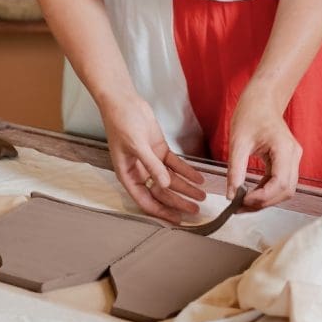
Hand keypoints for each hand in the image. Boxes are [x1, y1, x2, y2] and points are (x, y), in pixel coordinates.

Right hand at [99, 94, 205, 223]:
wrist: (123, 101)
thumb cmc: (121, 122)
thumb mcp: (137, 145)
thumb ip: (152, 165)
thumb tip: (165, 184)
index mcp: (128, 175)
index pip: (146, 200)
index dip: (162, 211)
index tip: (177, 220)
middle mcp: (140, 171)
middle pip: (162, 192)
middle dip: (178, 202)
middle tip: (195, 209)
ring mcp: (151, 160)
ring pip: (171, 179)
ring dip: (186, 187)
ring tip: (201, 195)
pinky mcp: (159, 149)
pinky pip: (175, 164)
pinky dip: (187, 171)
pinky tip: (198, 178)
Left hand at [227, 83, 301, 209]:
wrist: (262, 97)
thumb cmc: (251, 112)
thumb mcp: (238, 141)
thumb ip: (235, 169)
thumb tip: (231, 195)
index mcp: (284, 149)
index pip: (280, 183)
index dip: (262, 197)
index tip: (242, 201)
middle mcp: (294, 155)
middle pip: (286, 190)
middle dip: (264, 202)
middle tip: (239, 207)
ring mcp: (293, 158)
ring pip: (285, 190)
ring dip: (266, 199)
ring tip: (242, 203)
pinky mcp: (287, 160)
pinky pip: (280, 182)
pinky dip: (266, 191)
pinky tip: (249, 193)